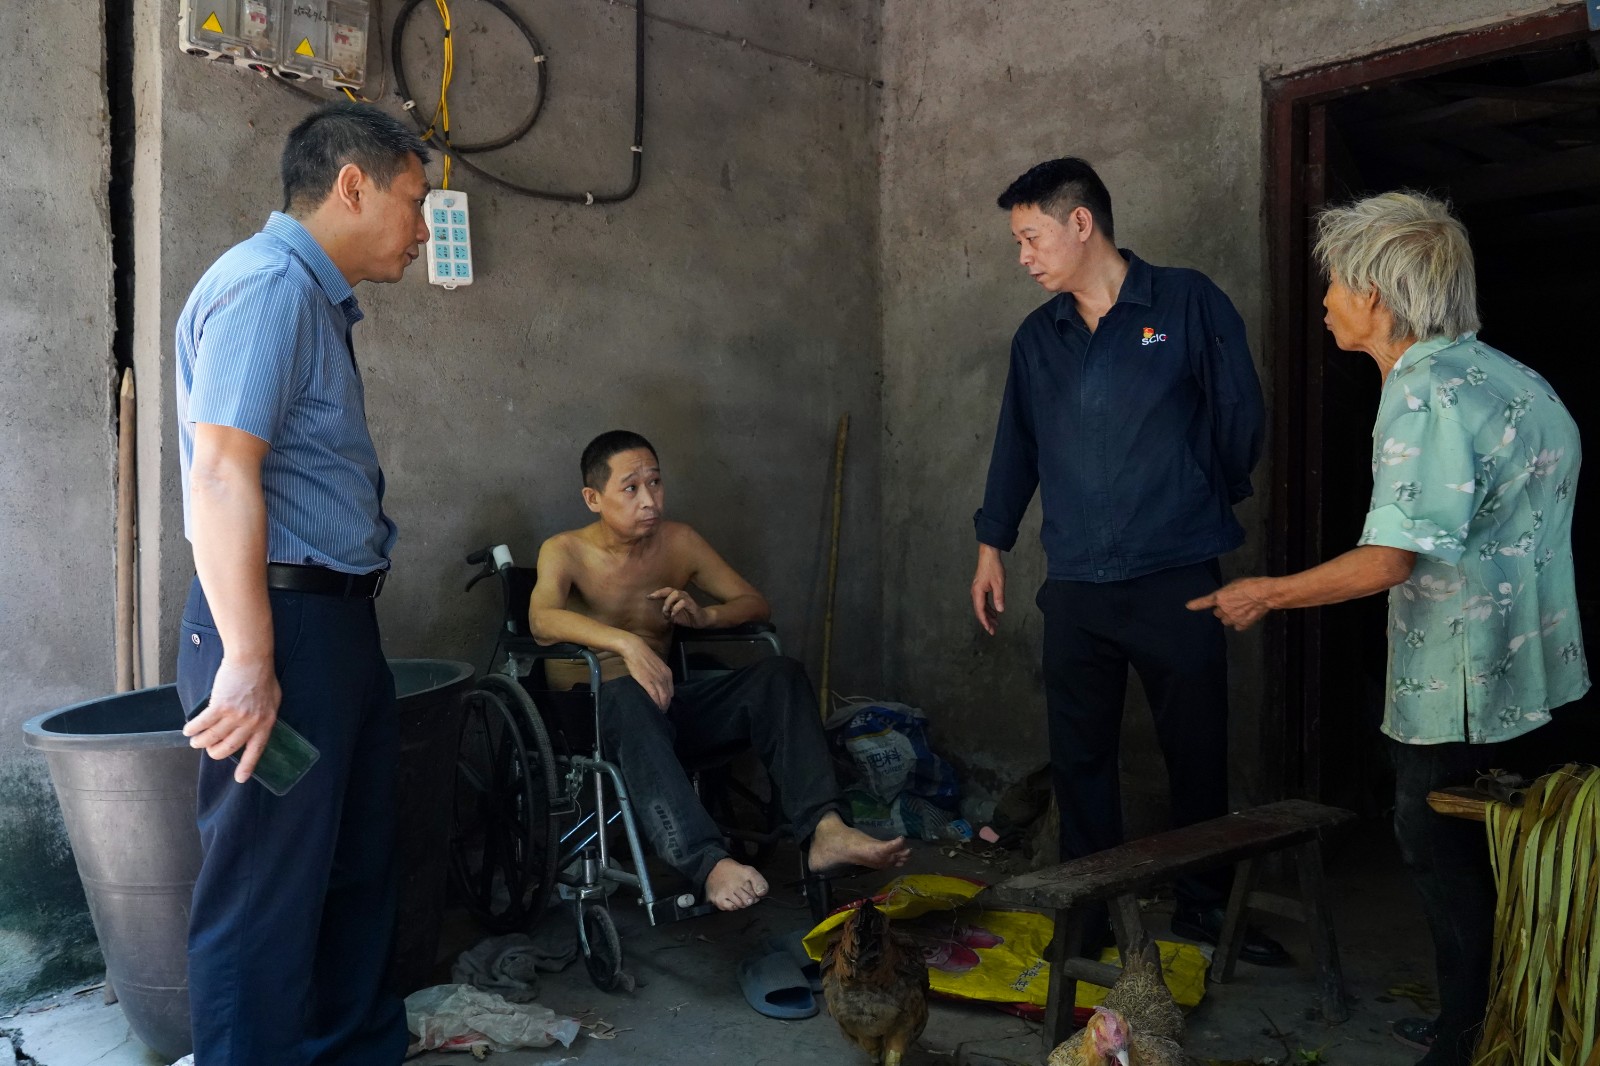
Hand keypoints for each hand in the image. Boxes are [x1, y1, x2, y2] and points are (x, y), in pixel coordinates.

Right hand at [181, 655, 280, 782]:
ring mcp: (236, 716)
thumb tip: (254, 730)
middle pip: (229, 748)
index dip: (247, 766)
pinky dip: (193, 729)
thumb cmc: (263, 677)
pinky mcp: (220, 706)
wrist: (251, 659)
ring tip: (195, 741)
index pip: (256, 750)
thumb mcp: (272, 701)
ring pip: (212, 737)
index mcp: (266, 723)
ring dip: (200, 742)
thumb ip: (263, 717)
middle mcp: (251, 723)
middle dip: (215, 752)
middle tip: (208, 749)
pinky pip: (202, 724)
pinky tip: (188, 730)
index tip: (240, 779)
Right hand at [621, 637, 674, 710]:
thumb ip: (660, 675)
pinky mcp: (648, 682)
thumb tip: (658, 685)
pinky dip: (655, 704)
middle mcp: (665, 678)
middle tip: (661, 712)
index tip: (664, 705)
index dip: (668, 700)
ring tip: (658, 712)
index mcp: (668, 674)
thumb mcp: (657, 666)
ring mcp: (657, 680)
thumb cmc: (644, 657)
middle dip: (666, 706)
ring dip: (661, 707)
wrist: (635, 649)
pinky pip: (654, 696)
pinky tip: (654, 708)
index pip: (671, 692)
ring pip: (663, 698)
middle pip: (668, 696)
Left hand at [648, 587, 709, 628]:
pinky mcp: (692, 604)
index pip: (665, 591)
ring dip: (668, 602)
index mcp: (676, 597)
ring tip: (666, 610)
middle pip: (669, 590)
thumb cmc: (687, 617)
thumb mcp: (674, 616)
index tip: (648, 597)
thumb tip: (663, 613)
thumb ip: (668, 614)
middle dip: (660, 593)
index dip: (656, 593)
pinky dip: (676, 608)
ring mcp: (687, 599)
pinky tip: (673, 615)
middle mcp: (681, 595)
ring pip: (676, 594)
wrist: (701, 620)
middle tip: (653, 598)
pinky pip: (682, 603)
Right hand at [970, 547, 1005, 635]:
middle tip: (993, 631)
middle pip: (980, 611)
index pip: (980, 611)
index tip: (990, 630)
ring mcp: (977, 591)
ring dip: (988, 616)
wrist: (989, 555)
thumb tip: (1000, 611)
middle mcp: (975, 593)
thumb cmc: (993, 568)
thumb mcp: (999, 583)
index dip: (985, 621)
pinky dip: (989, 609)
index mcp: (978, 592)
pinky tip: (994, 613)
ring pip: (982, 607)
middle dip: (986, 621)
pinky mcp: (980, 588)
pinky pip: (983, 602)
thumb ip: (999, 597)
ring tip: (996, 624)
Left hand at [1187, 577, 1274, 631]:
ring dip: (1230, 617)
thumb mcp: (1235, 584)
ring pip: (1226, 621)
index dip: (1196, 604)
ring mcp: (1232, 618)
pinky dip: (1240, 623)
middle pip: (1217, 613)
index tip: (1188, 606)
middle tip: (1233, 604)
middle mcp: (1223, 609)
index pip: (1204, 602)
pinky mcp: (1241, 625)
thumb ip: (1226, 593)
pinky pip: (1237, 626)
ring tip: (1241, 611)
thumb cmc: (1251, 585)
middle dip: (1223, 610)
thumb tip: (1225, 598)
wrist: (1264, 594)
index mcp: (1220, 597)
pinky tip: (1247, 617)